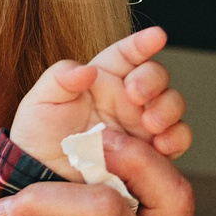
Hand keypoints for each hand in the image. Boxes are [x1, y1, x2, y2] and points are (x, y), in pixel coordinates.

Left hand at [6, 25, 190, 167]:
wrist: (43, 178)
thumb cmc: (39, 136)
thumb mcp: (40, 102)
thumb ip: (60, 78)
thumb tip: (87, 70)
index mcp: (104, 78)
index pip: (129, 53)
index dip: (144, 43)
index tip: (157, 36)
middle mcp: (128, 98)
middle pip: (157, 77)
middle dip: (153, 80)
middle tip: (136, 94)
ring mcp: (142, 125)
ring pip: (171, 105)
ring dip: (168, 109)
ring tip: (150, 123)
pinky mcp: (150, 153)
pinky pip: (176, 140)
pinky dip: (176, 138)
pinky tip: (161, 144)